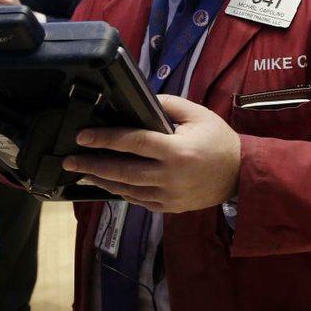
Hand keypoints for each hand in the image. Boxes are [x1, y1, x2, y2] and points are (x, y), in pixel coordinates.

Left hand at [62, 94, 240, 212]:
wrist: (241, 174)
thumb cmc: (219, 140)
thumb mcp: (198, 114)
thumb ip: (168, 105)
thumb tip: (141, 103)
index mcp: (177, 151)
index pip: (133, 143)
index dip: (106, 138)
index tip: (83, 136)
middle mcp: (169, 176)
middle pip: (123, 171)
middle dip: (92, 164)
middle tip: (69, 159)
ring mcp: (169, 196)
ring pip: (127, 190)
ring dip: (102, 180)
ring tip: (83, 171)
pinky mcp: (169, 207)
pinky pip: (139, 200)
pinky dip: (121, 191)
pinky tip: (108, 183)